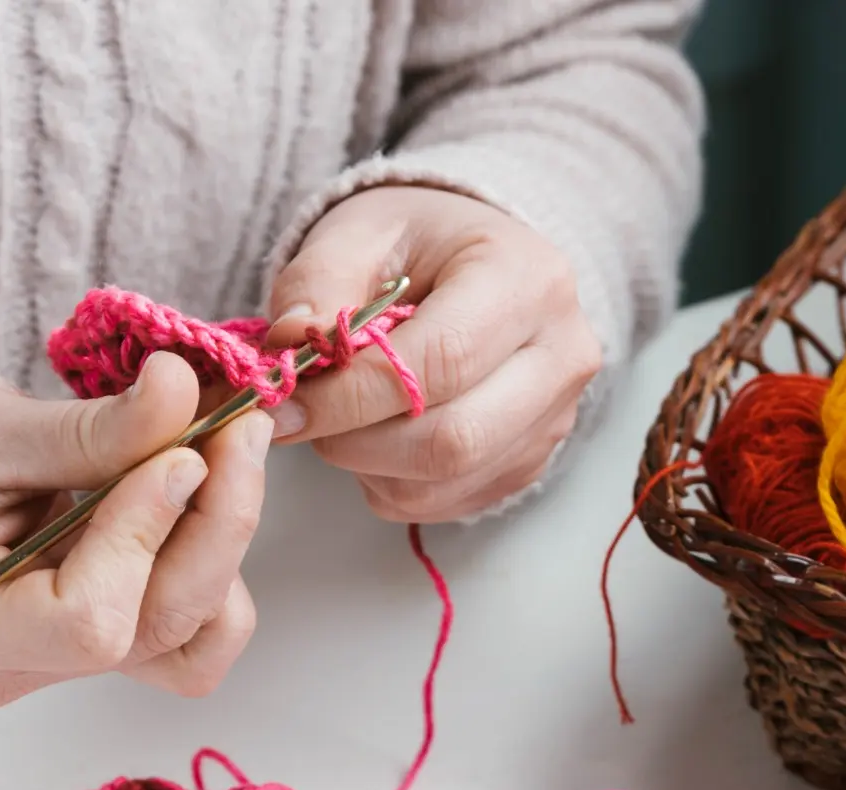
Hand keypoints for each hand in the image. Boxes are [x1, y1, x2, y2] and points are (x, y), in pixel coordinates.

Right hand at [0, 348, 268, 708]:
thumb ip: (86, 428)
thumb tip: (183, 392)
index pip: (90, 622)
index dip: (146, 534)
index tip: (176, 450)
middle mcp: (20, 668)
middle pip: (159, 627)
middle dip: (216, 523)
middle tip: (237, 423)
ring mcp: (65, 660)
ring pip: (190, 638)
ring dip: (224, 546)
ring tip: (223, 451)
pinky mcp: (99, 632)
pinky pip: (185, 622)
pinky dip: (211, 556)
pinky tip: (201, 485)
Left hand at [265, 186, 601, 521]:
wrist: (474, 264)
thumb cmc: (418, 244)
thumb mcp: (359, 232)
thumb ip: (317, 284)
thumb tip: (289, 347)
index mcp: (527, 281)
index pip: (440, 362)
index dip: (352, 396)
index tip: (285, 406)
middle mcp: (561, 356)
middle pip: (454, 440)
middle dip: (357, 442)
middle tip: (303, 419)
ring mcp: (555, 419)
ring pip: (445, 482)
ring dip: (369, 465)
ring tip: (344, 416)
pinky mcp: (530, 463)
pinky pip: (447, 501)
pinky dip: (391, 482)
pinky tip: (378, 436)